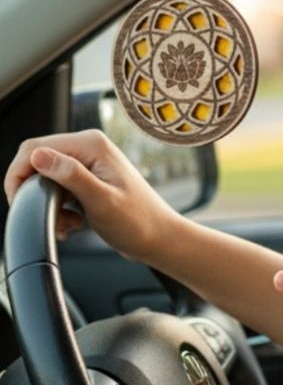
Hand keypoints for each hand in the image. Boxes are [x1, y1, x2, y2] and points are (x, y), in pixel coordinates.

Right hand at [4, 130, 179, 260]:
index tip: (19, 201)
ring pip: (45, 180)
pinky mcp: (90, 181)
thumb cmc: (139, 222)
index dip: (19, 174)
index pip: (34, 147)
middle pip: (37, 163)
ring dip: (48, 206)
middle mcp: (89, 149)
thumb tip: (38, 155)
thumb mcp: (102, 201)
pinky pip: (58, 190)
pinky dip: (59, 210)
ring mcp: (90, 164)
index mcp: (92, 145)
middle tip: (51, 219)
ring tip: (67, 225)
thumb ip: (71, 176)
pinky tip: (73, 224)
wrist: (160, 239)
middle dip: (35, 194)